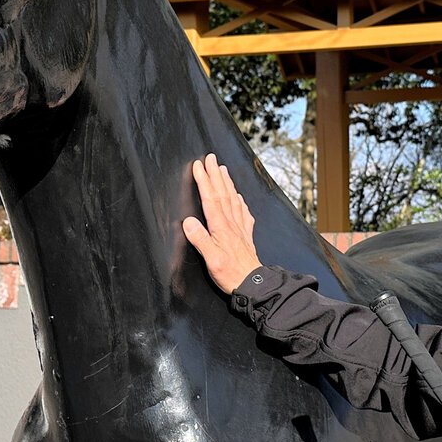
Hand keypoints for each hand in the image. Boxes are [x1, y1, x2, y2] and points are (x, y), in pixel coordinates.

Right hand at [184, 153, 262, 293]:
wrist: (253, 283)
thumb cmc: (230, 273)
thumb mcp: (211, 259)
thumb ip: (200, 239)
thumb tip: (188, 221)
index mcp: (221, 227)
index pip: (210, 198)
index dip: (204, 181)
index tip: (198, 166)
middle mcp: (231, 223)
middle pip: (222, 193)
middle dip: (215, 174)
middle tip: (211, 158)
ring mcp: (240, 228)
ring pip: (233, 199)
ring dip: (227, 183)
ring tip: (223, 169)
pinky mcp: (246, 235)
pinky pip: (243, 212)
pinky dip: (240, 201)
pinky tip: (239, 196)